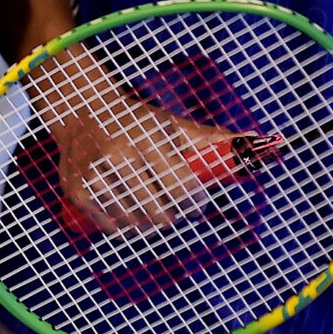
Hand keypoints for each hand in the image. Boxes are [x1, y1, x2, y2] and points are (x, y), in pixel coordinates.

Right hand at [33, 46, 238, 232]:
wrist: (80, 107)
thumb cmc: (136, 120)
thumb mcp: (172, 125)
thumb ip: (213, 140)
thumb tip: (257, 142)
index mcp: (146, 137)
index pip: (181, 188)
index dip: (194, 201)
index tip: (196, 201)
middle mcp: (117, 155)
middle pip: (159, 212)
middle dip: (171, 213)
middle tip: (172, 204)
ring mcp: (93, 175)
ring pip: (135, 222)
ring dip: (146, 219)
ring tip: (147, 203)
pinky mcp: (75, 191)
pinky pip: (110, 226)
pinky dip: (122, 223)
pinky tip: (125, 207)